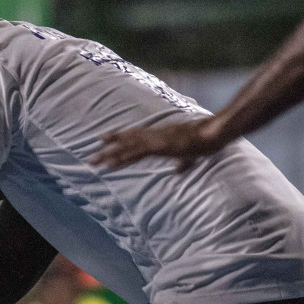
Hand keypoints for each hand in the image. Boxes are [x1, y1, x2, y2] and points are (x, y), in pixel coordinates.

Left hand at [93, 116, 229, 172]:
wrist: (212, 134)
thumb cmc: (205, 142)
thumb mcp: (191, 156)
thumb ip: (183, 163)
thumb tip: (177, 170)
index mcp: (159, 136)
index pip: (134, 136)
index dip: (118, 138)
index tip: (102, 139)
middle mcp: (153, 135)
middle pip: (125, 141)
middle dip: (107, 149)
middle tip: (90, 156)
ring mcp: (155, 140)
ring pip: (126, 147)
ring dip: (108, 155)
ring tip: (93, 161)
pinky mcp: (158, 146)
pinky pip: (136, 153)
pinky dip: (122, 158)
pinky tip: (111, 164)